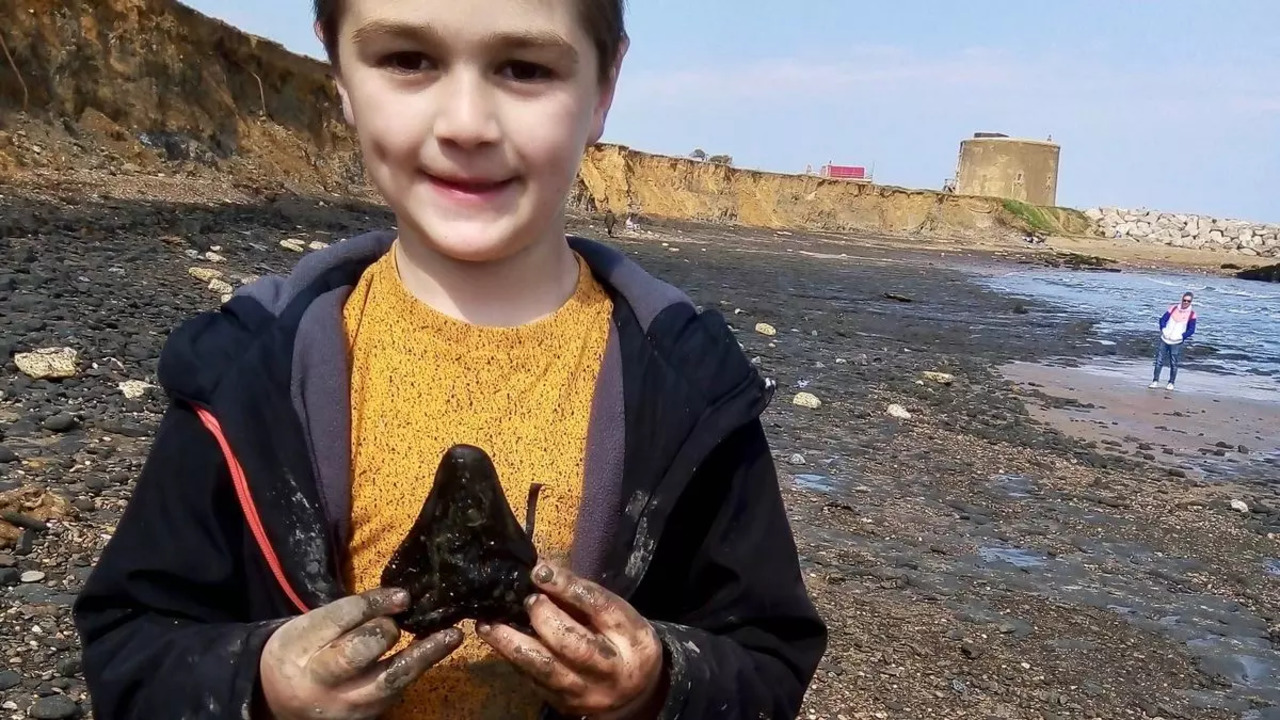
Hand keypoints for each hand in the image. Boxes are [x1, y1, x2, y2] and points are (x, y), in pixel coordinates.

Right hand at [257, 587, 462, 719]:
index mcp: (297, 647)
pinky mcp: (366, 717)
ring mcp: (344, 704)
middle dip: (384, 631)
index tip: (402, 595)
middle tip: (399, 617)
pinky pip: (397, 690)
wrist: (281, 701)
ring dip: (424, 654)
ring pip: (389, 678)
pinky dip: (419, 667)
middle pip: (359, 652)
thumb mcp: (309, 625)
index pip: (339, 619)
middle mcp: (319, 681)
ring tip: (452, 636)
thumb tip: (398, 599)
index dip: (374, 604)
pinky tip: (440, 650)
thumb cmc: (301, 652)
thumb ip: (347, 614)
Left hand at [477, 562, 665, 718]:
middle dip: (544, 619)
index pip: (600, 607)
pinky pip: (533, 680)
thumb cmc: (622, 642)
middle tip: (527, 600)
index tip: (540, 571)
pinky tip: (496, 641)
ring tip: (487, 624)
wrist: (635, 695)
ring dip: (511, 644)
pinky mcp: (563, 704)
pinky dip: (513, 658)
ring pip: (546, 669)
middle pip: (575, 645)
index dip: (569, 587)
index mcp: (632, 636)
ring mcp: (586, 692)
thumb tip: (541, 572)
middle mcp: (610, 669)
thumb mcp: (617, 615)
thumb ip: (583, 597)